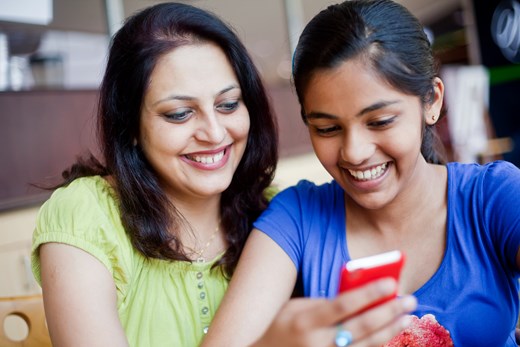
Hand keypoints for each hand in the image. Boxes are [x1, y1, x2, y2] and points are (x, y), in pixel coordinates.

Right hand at [250, 278, 415, 346]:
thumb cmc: (280, 326)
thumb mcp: (295, 308)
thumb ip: (323, 303)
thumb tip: (357, 294)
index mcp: (305, 321)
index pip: (343, 305)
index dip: (368, 293)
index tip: (391, 283)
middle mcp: (317, 343)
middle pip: (360, 326)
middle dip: (388, 312)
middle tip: (409, 299)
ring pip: (365, 345)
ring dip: (389, 330)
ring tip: (406, 316)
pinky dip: (376, 345)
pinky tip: (390, 335)